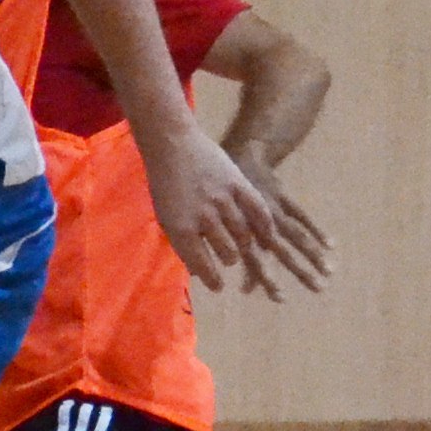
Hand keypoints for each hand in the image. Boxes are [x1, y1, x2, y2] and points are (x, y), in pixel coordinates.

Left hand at [143, 127, 320, 298]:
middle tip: (229, 259)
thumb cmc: (165, 183)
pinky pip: (257, 212)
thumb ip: (181, 243)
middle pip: (226, 252)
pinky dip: (263, 227)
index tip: (218, 286)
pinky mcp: (238, 184)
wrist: (172, 144)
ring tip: (240, 246)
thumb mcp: (165, 216)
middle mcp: (204, 218)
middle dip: (228, 259)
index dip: (212, 279)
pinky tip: (265, 234)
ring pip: (243, 235)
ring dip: (242, 244)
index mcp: (181, 228)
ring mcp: (223, 200)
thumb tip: (197, 271)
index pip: (202, 265)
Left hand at [232, 159, 334, 291]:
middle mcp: (258, 222)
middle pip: (283, 252)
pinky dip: (316, 230)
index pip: (256, 262)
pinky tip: (331, 245)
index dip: (267, 281)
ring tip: (329, 271)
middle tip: (319, 289)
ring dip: (314, 254)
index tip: (281, 299)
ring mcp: (273, 209)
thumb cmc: (224, 198)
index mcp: (240, 232)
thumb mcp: (222, 224)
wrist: (233, 157)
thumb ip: (233, 255)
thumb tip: (239, 289)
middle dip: (301, 271)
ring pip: (296, 235)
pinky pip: (302, 215)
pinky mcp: (283, 197)